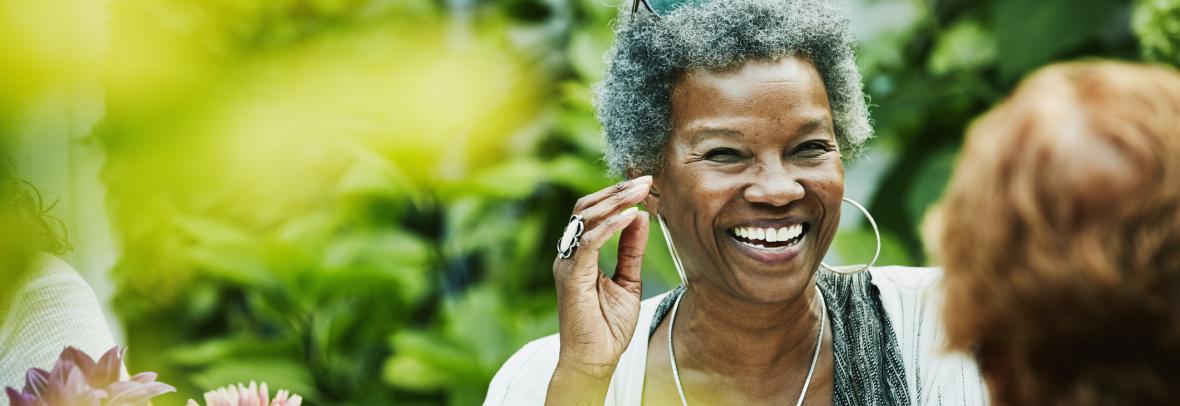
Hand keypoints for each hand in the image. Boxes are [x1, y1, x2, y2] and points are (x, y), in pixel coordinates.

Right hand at [546, 175, 651, 403]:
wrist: (595, 359)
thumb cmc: (607, 326)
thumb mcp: (628, 280)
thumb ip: (631, 250)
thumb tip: (640, 216)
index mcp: (579, 254)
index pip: (592, 213)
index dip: (616, 196)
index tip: (644, 185)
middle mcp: (569, 254)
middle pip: (586, 208)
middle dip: (616, 191)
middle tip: (646, 180)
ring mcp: (568, 263)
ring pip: (585, 218)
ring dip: (615, 201)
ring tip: (641, 191)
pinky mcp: (572, 276)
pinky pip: (589, 242)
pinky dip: (611, 226)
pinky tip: (630, 216)